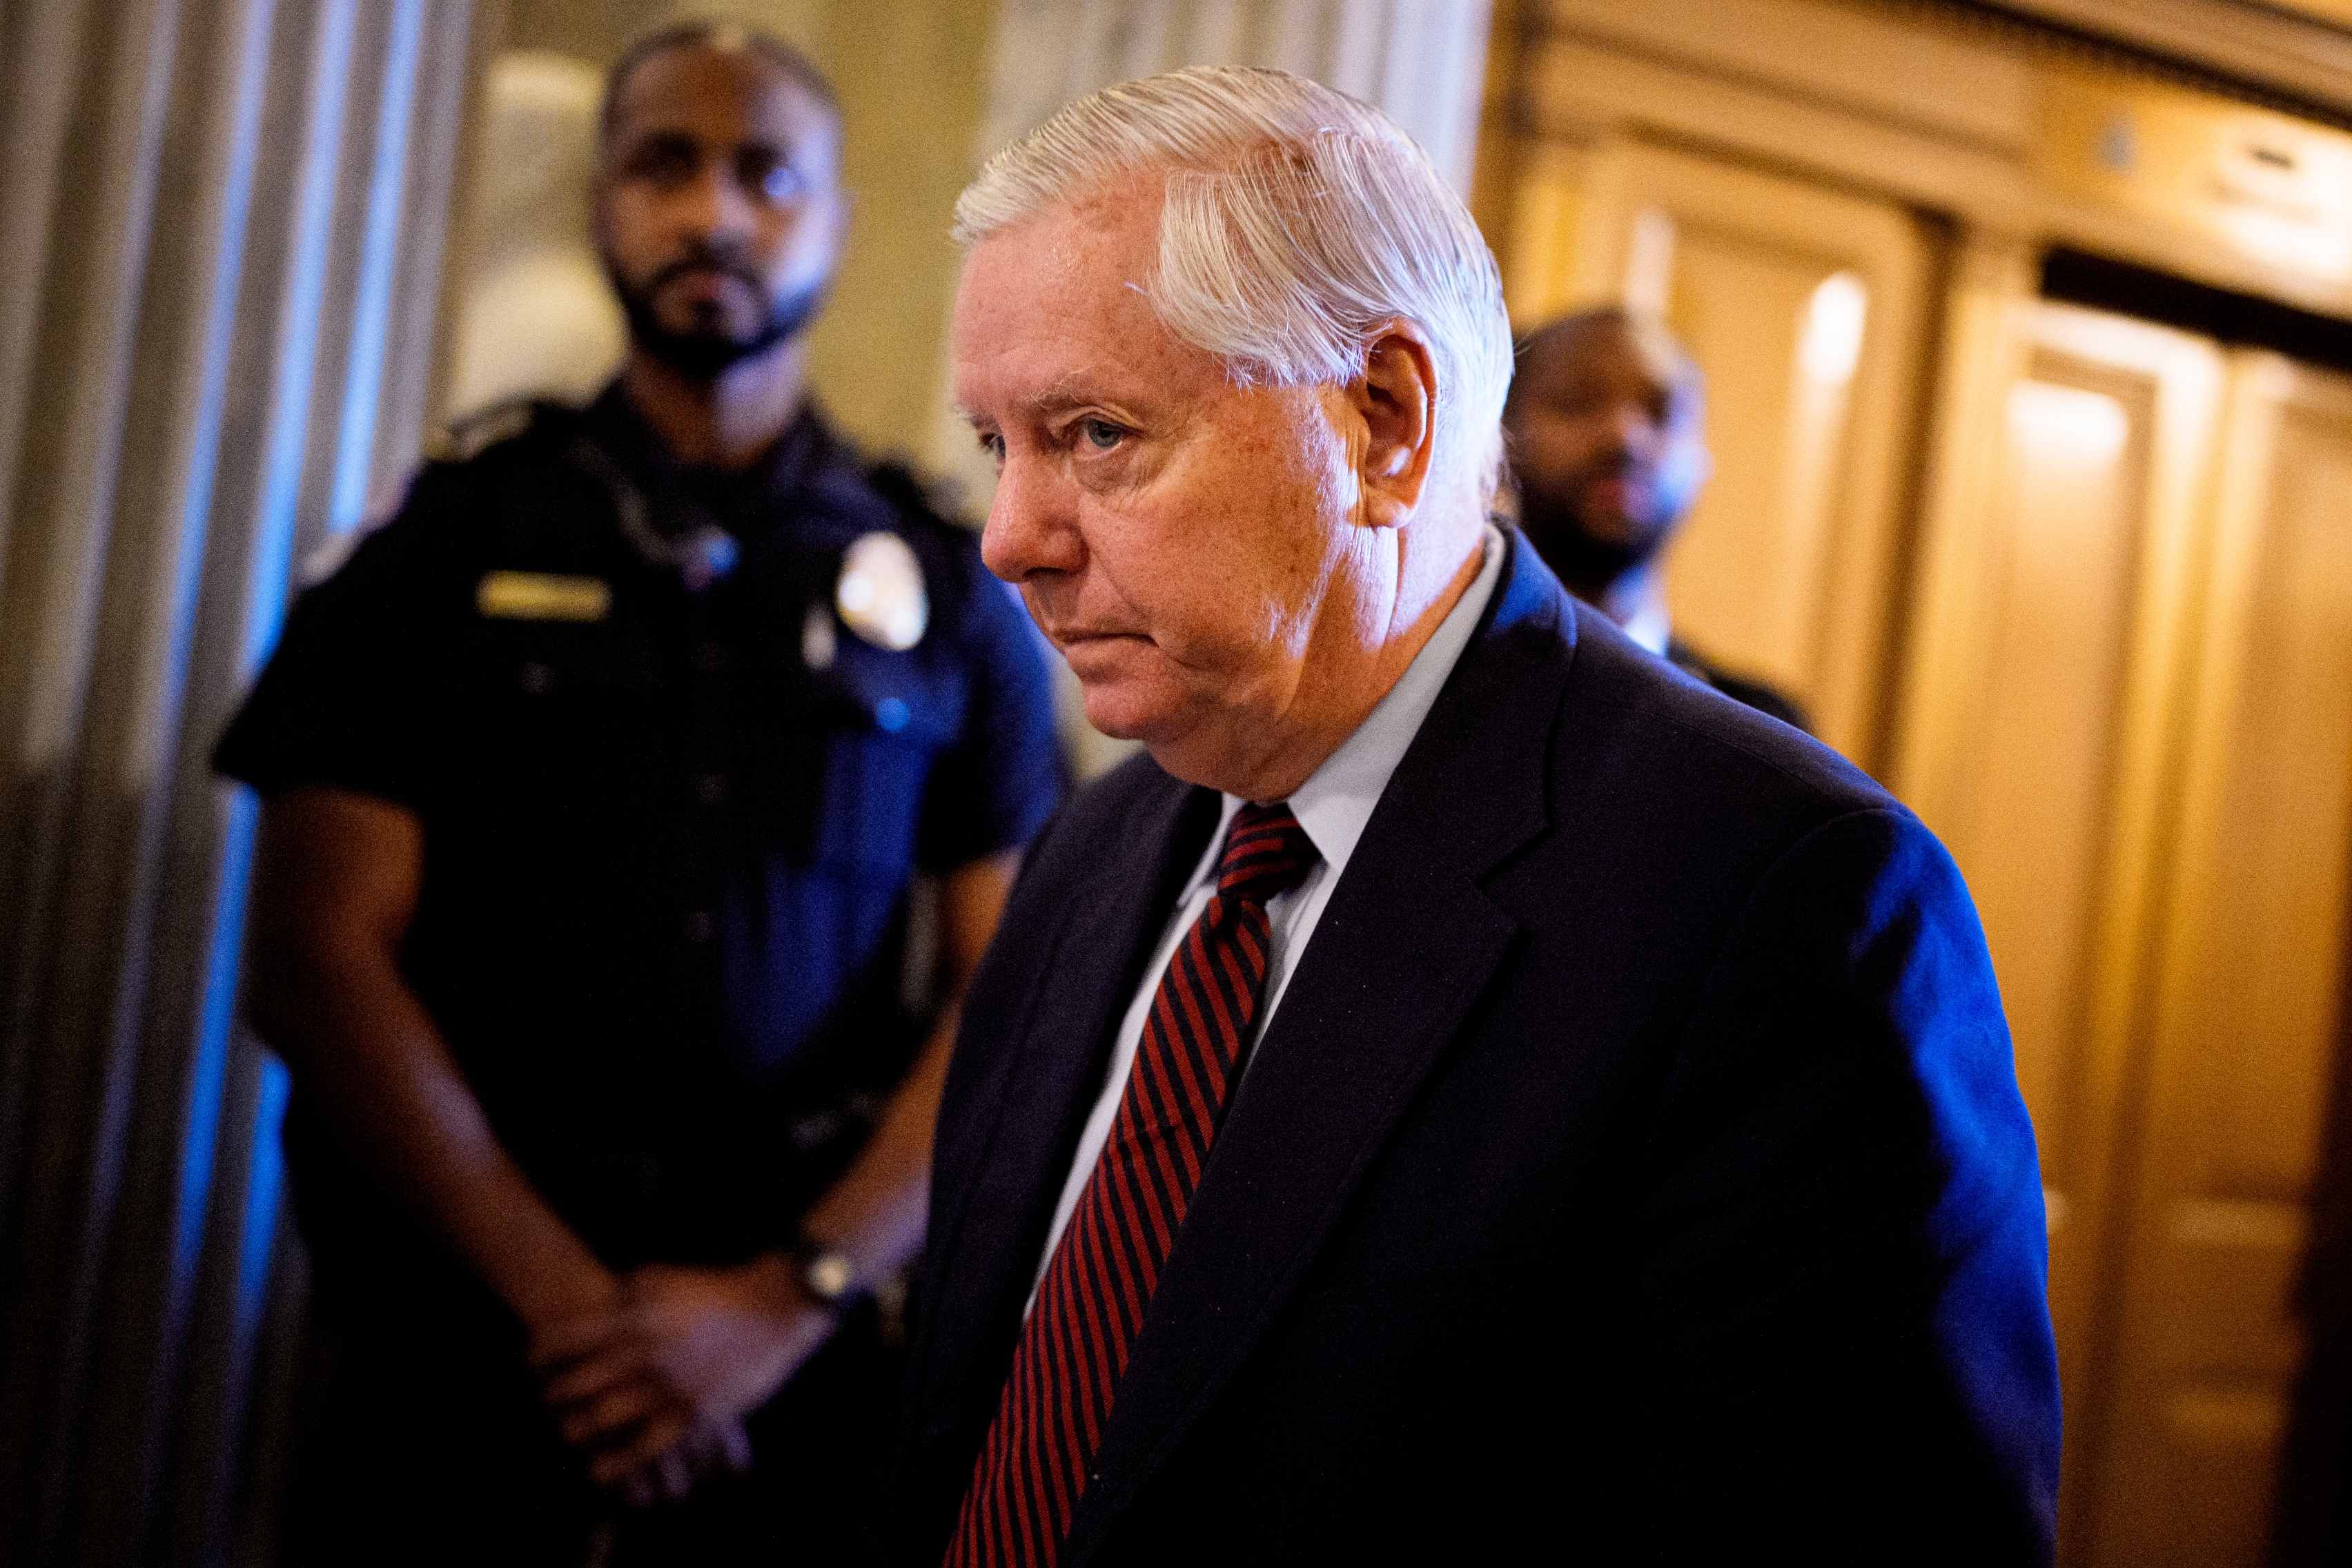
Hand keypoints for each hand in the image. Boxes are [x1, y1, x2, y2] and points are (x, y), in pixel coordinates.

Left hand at [530, 1254, 832, 1494]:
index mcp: (640, 1316)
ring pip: (608, 1417)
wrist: (774, 1309)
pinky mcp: (696, 1413)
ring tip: (565, 1429)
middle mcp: (650, 1353)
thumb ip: (627, 1293)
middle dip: (555, 1392)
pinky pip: (648, 1445)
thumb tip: (597, 1305)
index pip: (575, 1338)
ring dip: (578, 1427)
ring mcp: (673, 1386)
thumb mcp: (665, 1277)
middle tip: (544, 1396)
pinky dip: (619, 1462)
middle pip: (583, 1382)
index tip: (530, 1359)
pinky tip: (598, 1471)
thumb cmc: (717, 1290)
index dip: (544, 1352)